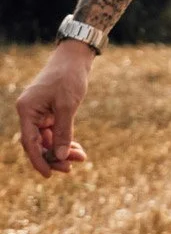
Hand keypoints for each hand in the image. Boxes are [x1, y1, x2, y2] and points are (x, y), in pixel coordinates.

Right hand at [16, 42, 94, 179]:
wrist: (75, 58)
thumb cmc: (69, 77)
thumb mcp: (68, 106)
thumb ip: (63, 131)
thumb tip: (59, 156)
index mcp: (27, 110)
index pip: (29, 142)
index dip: (38, 160)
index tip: (49, 175)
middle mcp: (29, 113)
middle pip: (38, 144)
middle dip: (54, 157)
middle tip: (70, 168)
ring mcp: (39, 113)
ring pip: (48, 140)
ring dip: (62, 150)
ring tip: (81, 158)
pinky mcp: (49, 113)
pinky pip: (54, 133)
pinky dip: (65, 141)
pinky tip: (77, 149)